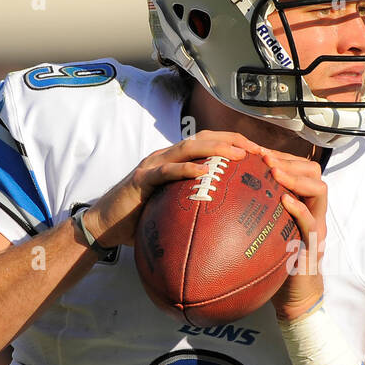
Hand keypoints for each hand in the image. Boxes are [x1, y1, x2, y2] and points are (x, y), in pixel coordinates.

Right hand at [84, 131, 264, 247]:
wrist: (104, 225)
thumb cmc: (139, 221)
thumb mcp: (172, 212)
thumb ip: (194, 210)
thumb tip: (227, 226)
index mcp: (175, 162)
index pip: (210, 144)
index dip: (235, 144)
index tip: (260, 154)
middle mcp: (165, 157)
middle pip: (204, 138)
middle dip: (233, 140)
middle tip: (259, 150)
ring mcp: (153, 165)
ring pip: (188, 148)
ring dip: (216, 148)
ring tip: (239, 154)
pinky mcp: (141, 179)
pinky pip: (166, 171)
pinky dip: (186, 169)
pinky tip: (204, 172)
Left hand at [262, 149, 326, 321]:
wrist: (293, 296)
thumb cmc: (274, 265)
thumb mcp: (262, 231)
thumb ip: (253, 212)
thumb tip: (220, 194)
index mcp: (301, 203)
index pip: (299, 169)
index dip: (281, 156)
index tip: (258, 152)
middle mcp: (312, 211)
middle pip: (313, 172)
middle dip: (289, 161)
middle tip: (265, 159)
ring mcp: (316, 226)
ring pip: (320, 189)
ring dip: (296, 177)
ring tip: (275, 172)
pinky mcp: (314, 245)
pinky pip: (311, 222)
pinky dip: (299, 208)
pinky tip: (284, 200)